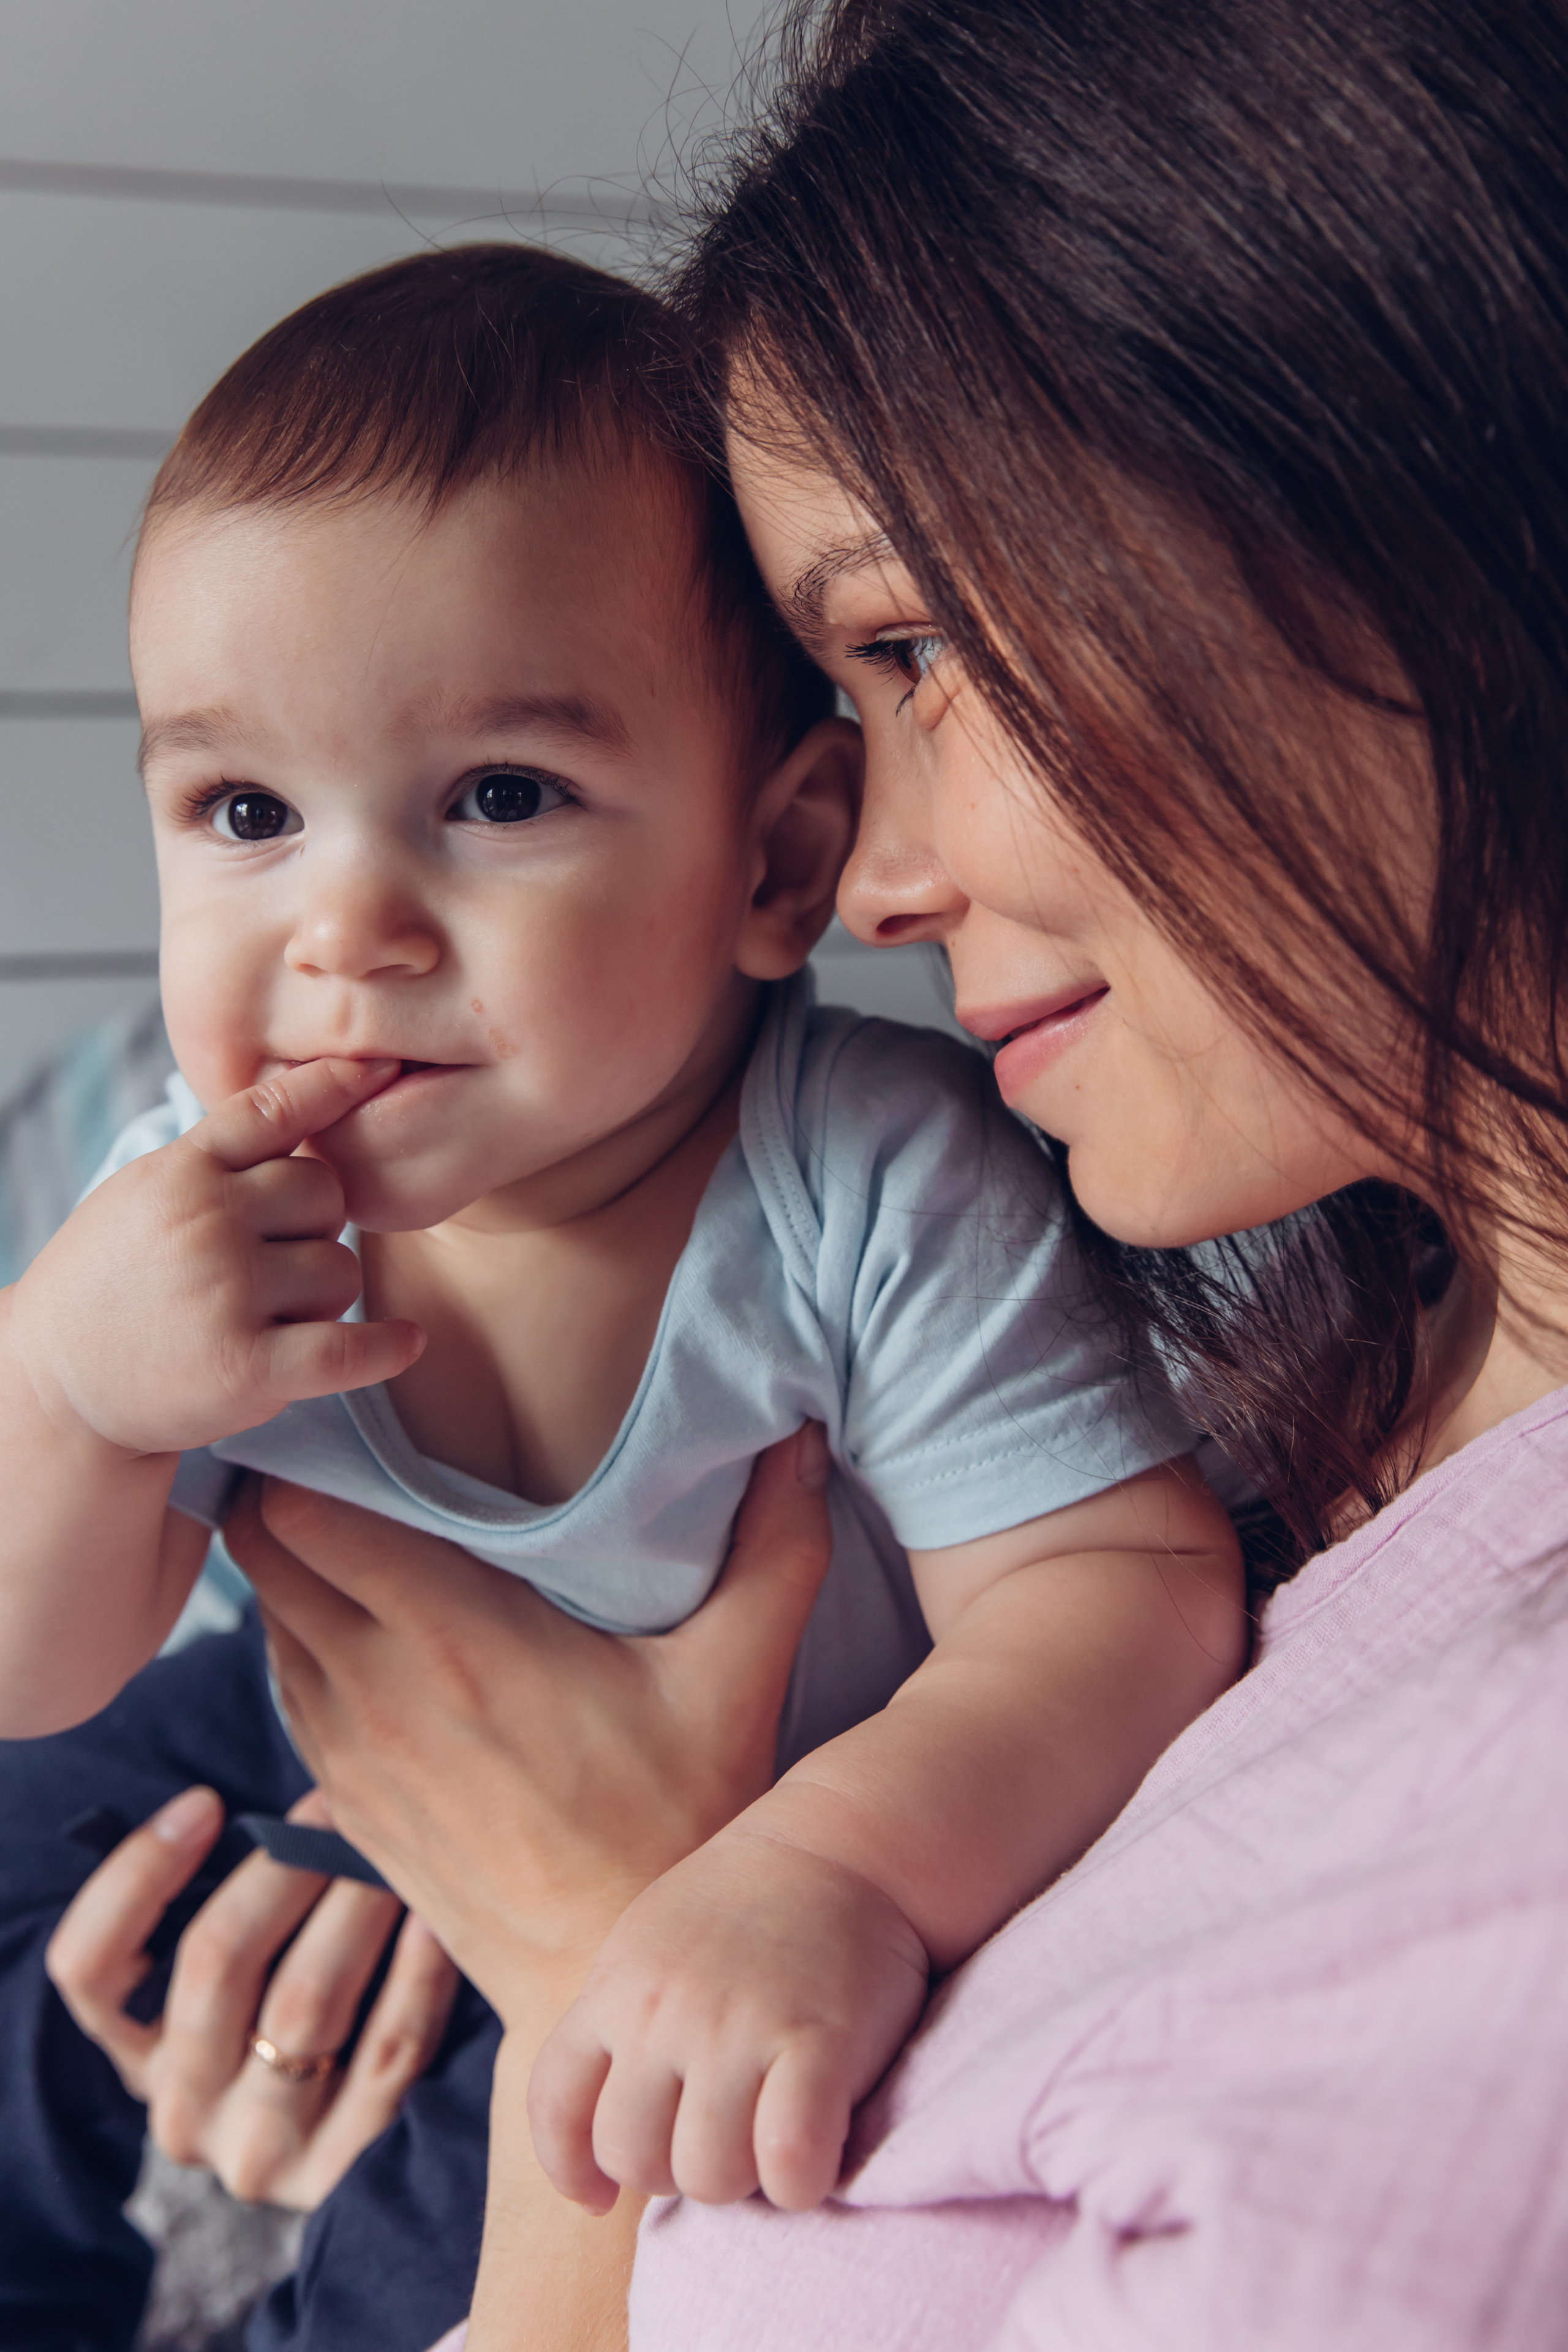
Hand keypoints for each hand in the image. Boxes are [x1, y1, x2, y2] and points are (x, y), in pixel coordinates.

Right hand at [8, 1057, 422, 1456]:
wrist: (57, 1384)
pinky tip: (407, 1343)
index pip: (271, 1110)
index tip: (380, 1069)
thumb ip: (214, 1154)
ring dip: (321, 1295)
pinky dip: (384, 1348)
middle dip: (314, 1228)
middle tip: (267, 1264)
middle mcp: (206, 1222)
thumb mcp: (143, 1193)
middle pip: (327, 1194)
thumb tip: (308, 1097)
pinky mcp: (246, 1367)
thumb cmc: (112, 1282)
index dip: (332, 1086)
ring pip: (340, 1269)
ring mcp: (227, 1293)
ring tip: (263, 1315)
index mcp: (180, 1171)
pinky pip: (346, 1348)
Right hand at [45, 1783, 457, 2209]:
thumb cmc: (290, 2014)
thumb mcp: (231, 1980)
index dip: (137, 1875)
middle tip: (339, 1807)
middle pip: (215, 1963)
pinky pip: (386, 2052)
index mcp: (136, 2053)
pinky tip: (437, 1920)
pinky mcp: (342, 2172)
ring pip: (303, 2002)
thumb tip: (282, 1808)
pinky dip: (416, 1975)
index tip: (204, 1803)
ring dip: (356, 1906)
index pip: (89, 1966)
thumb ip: (231, 1905)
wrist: (358, 2152)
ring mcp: (258, 2152)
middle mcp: (182, 2111)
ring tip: (395, 1848)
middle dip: (284, 1867)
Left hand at [224, 1427, 834, 2029]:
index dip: (310, 1456)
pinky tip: (359, 1612)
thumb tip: (806, 1434)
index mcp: (457, 1642)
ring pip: (265, 1617)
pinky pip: (285, 1683)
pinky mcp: (345, 1796)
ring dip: (287, 1563)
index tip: (352, 1417)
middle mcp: (380, 1690)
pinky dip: (300, 1635)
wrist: (607, 1973)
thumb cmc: (679, 1820)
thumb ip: (775, 1548)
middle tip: (341, 1447)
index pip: (308, 1518)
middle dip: (281, 1490)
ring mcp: (351, 1750)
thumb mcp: (738, 1678)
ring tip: (345, 1514)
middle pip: (262, 1552)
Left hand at [529, 1822, 929, 2214]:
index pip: (555, 2107)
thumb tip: (597, 2139)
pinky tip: (816, 2155)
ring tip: (769, 2135)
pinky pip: (789, 2168)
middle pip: (634, 2158)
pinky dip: (801, 2185)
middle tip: (720, 2137)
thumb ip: (621, 2025)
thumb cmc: (751, 1908)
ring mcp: (738, 2028)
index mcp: (618, 1986)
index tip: (602, 2196)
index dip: (573, 2169)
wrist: (848, 1844)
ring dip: (743, 2180)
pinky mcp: (817, 2045)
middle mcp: (665, 2010)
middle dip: (675, 2171)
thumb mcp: (652, 1945)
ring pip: (709, 2178)